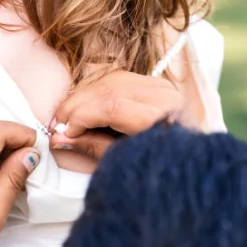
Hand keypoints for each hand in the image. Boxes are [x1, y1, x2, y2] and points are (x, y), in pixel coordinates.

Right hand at [49, 71, 184, 159]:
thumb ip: (93, 146)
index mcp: (162, 118)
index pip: (112, 105)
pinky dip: (97, 90)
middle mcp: (164, 97)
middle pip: (109, 89)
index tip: (62, 132)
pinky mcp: (156, 84)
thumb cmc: (158, 168)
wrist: (189, 165)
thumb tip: (59, 138)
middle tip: (57, 125)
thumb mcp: (126, 161)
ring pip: (111, 80)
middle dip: (77, 105)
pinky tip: (83, 106)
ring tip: (67, 117)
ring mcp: (162, 87)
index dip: (81, 116)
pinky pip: (120, 79)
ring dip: (83, 96)